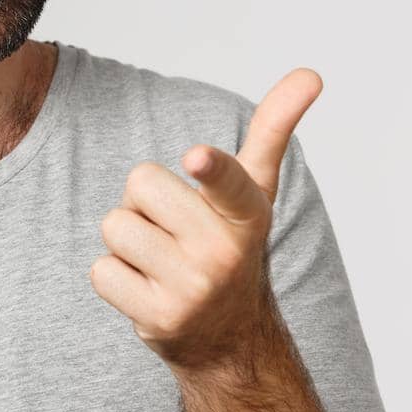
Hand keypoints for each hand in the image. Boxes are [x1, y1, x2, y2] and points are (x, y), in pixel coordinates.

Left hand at [89, 67, 321, 370]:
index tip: (197, 157)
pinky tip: (147, 287)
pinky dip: (115, 276)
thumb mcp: (256, 188)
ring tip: (161, 258)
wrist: (227, 338)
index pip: (230, 181)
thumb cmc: (232, 242)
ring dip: (127, 239)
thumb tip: (310, 73)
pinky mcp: (159, 320)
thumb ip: (273, 127)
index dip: (211, 168)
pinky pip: (101, 271)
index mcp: (247, 211)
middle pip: (139, 183)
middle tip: (173, 227)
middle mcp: (224, 252)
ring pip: (115, 226)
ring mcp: (192, 289)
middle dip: (144, 200)